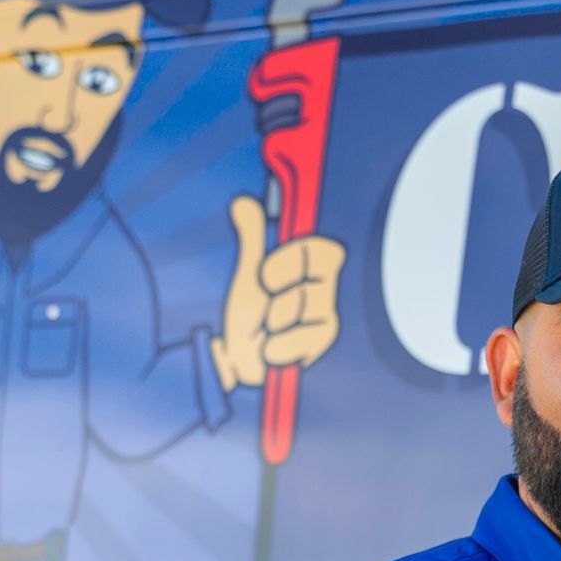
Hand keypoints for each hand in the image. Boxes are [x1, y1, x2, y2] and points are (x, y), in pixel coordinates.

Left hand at [212, 191, 344, 392]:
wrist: (236, 359)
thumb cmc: (243, 314)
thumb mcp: (245, 275)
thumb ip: (251, 240)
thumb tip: (243, 202)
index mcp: (307, 267)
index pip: (324, 251)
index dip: (294, 262)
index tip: (264, 278)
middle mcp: (322, 289)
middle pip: (317, 283)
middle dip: (282, 298)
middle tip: (264, 312)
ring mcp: (324, 317)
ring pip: (311, 309)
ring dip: (278, 321)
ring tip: (266, 331)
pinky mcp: (320, 344)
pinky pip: (309, 336)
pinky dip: (283, 344)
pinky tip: (270, 350)